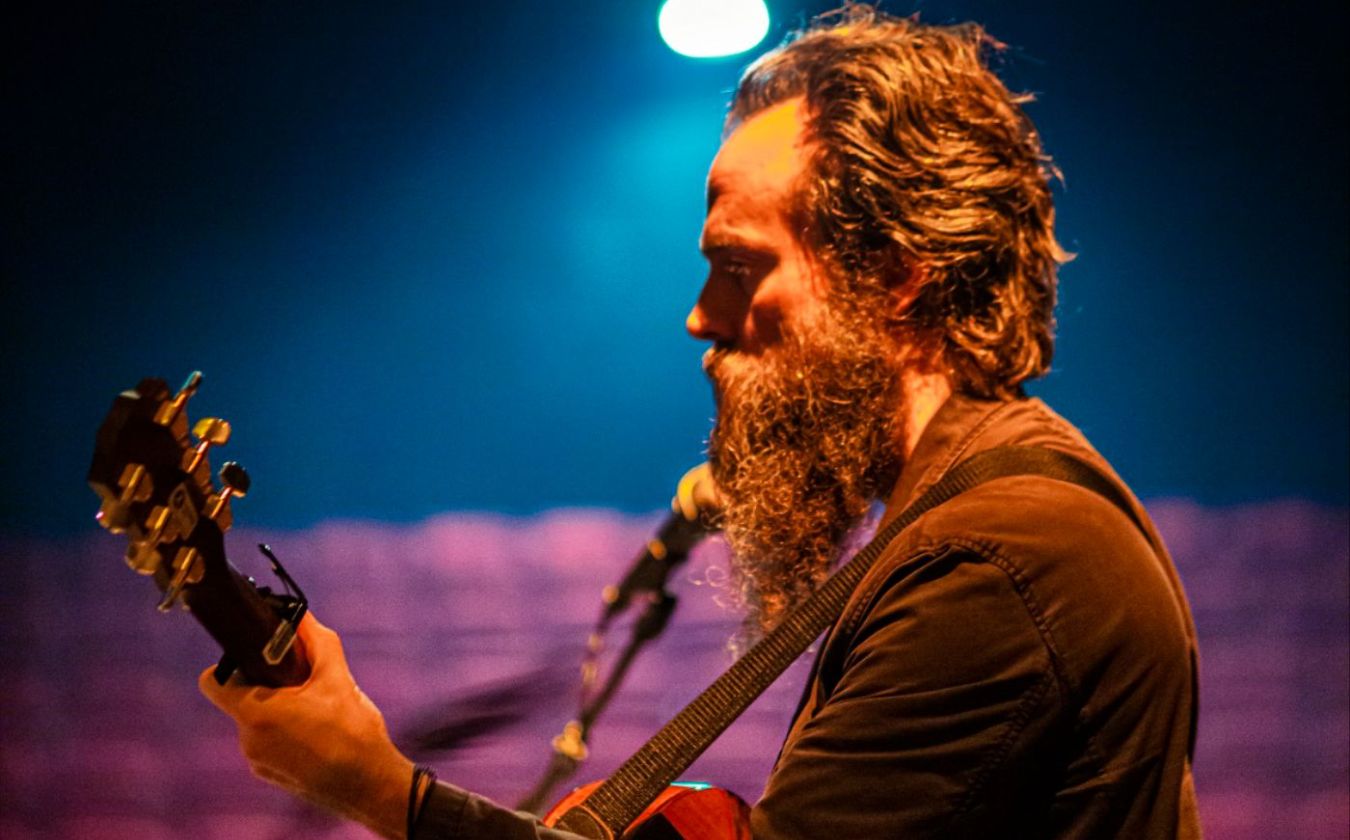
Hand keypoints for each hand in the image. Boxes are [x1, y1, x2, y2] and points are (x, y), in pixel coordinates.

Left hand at [199, 612, 413, 838]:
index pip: (213, 681)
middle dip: (267, 684)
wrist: (369, 784)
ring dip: (278, 709)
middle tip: (300, 681)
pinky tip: (316, 734)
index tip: (261, 660)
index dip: (232, 664)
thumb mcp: (337, 677)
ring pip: (256, 720)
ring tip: (315, 710)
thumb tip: (301, 616)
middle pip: (241, 698)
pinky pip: (267, 742)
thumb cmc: (353, 731)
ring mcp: (257, 761)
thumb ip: (316, 641)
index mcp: (257, 712)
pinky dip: (285, 732)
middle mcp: (248, 739)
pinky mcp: (270, 775)